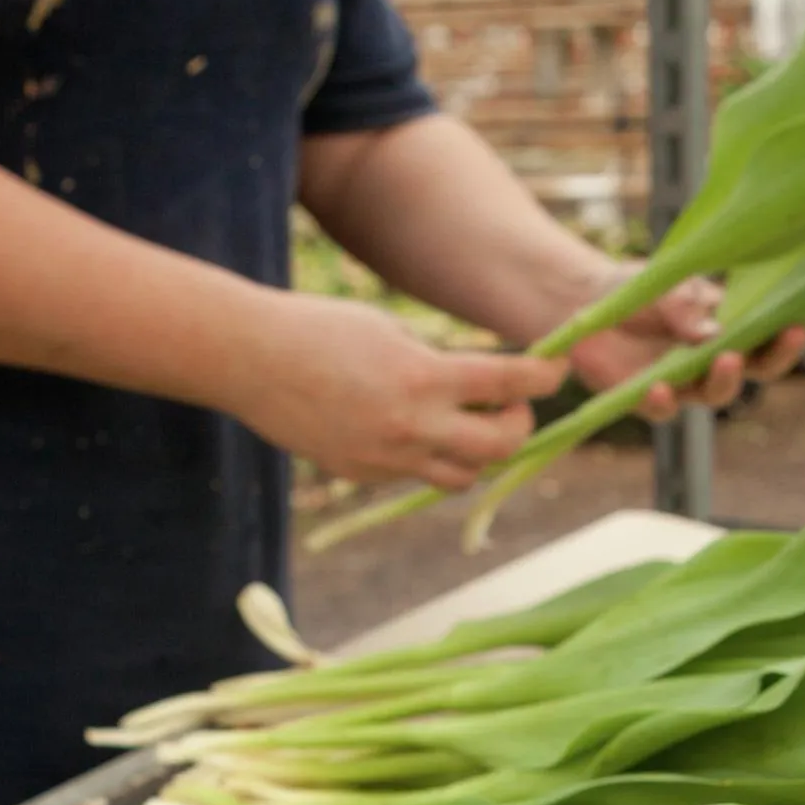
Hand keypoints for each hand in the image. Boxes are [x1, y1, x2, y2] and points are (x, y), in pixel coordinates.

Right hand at [234, 293, 567, 490]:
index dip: (541, 377)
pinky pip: (415, 476)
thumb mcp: (390, 331)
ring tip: (472, 426)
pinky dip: (429, 457)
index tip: (554, 371)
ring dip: (479, 453)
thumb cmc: (319, 328)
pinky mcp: (362, 475)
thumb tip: (476, 386)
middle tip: (513, 407)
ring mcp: (386, 459)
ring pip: (463, 476)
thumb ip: (437, 363)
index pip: (508, 384)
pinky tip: (415, 430)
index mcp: (423, 377)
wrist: (250, 360)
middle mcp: (412, 427)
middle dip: (518, 425)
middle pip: (499, 446)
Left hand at [570, 267, 804, 422]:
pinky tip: (660, 387)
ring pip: (714, 395)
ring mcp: (683, 382)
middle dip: (767, 362)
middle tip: (767, 344)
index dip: (785, 337)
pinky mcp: (647, 399)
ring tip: (723, 360)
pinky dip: (663, 400)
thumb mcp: (665, 284)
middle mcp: (713, 359)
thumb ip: (687, 307)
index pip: (767, 336)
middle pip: (754, 371)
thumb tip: (713, 334)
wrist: (583, 301)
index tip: (799, 326)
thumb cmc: (636, 287)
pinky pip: (663, 409)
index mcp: (729, 326)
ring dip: (722, 381)